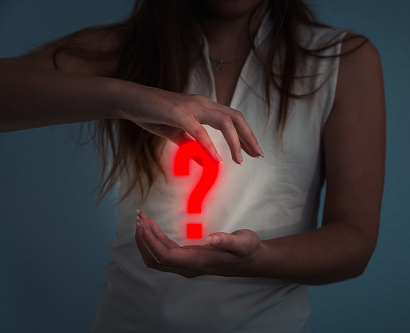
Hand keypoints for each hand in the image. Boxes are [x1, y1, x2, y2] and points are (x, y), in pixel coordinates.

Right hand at [116, 83, 263, 164]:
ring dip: (235, 142)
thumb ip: (192, 147)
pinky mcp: (179, 113)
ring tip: (239, 161)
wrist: (130, 101)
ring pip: (224, 122)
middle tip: (258, 155)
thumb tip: (205, 162)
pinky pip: (199, 131)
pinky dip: (210, 146)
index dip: (246, 134)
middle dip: (249, 137)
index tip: (253, 151)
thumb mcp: (177, 135)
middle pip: (235, 117)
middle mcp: (203, 103)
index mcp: (204, 107)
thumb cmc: (154, 114)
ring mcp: (192, 107)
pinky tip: (216, 159)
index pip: (232, 119)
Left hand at [135, 211, 262, 277]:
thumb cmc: (248, 250)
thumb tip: (212, 239)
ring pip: (157, 259)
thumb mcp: (242, 242)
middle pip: (155, 259)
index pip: (164, 256)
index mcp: (198, 262)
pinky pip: (164, 255)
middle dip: (143, 239)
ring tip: (143, 221)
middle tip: (139, 217)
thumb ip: (227, 241)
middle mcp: (189, 267)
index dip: (150, 241)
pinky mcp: (188, 261)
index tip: (143, 223)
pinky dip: (155, 242)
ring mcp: (187, 266)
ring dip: (146, 241)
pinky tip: (154, 229)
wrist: (254, 260)